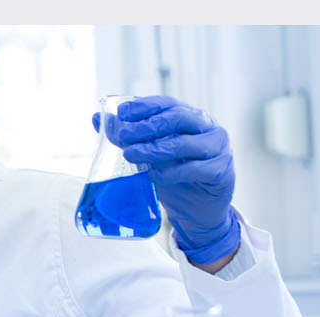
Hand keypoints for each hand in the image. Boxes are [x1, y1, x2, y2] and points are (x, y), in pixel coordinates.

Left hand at [92, 96, 240, 264]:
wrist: (198, 210)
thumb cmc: (175, 176)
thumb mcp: (151, 155)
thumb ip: (129, 136)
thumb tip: (97, 118)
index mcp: (191, 117)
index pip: (168, 104)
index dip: (145, 106)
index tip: (122, 113)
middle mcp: (208, 128)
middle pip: (177, 118)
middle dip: (147, 126)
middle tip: (122, 136)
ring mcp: (218, 148)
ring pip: (183, 144)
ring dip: (154, 149)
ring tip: (130, 156)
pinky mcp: (221, 171)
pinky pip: (195, 169)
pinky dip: (171, 173)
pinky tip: (153, 177)